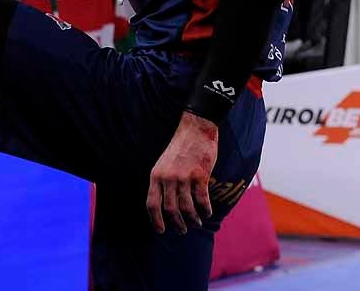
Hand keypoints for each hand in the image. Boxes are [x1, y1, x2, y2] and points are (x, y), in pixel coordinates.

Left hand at [146, 112, 217, 234]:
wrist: (195, 129)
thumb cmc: (180, 148)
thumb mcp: (163, 164)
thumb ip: (162, 182)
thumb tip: (166, 207)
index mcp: (156, 175)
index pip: (152, 204)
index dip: (156, 220)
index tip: (161, 230)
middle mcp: (168, 178)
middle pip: (170, 210)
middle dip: (177, 224)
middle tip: (182, 230)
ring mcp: (184, 177)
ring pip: (187, 208)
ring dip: (192, 220)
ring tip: (196, 223)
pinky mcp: (200, 175)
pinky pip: (202, 200)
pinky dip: (205, 210)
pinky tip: (207, 212)